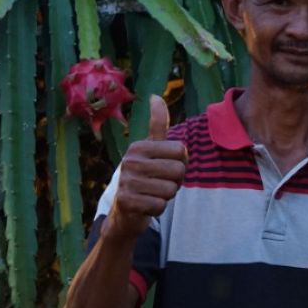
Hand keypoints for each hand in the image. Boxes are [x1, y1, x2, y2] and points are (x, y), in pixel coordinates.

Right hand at [106, 95, 187, 241]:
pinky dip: (157, 209)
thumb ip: (157, 125)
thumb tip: (155, 96)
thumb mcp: (150, 150)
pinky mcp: (127, 202)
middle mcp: (130, 161)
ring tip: (151, 194)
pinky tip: (146, 206)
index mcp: (138, 146)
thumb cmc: (144, 177)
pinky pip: (161, 206)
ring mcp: (127, 181)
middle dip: (175, 181)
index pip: (182, 151)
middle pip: (179, 170)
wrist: (125, 212)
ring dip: (166, 196)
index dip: (180, 163)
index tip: (165, 168)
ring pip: (171, 189)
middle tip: (159, 184)